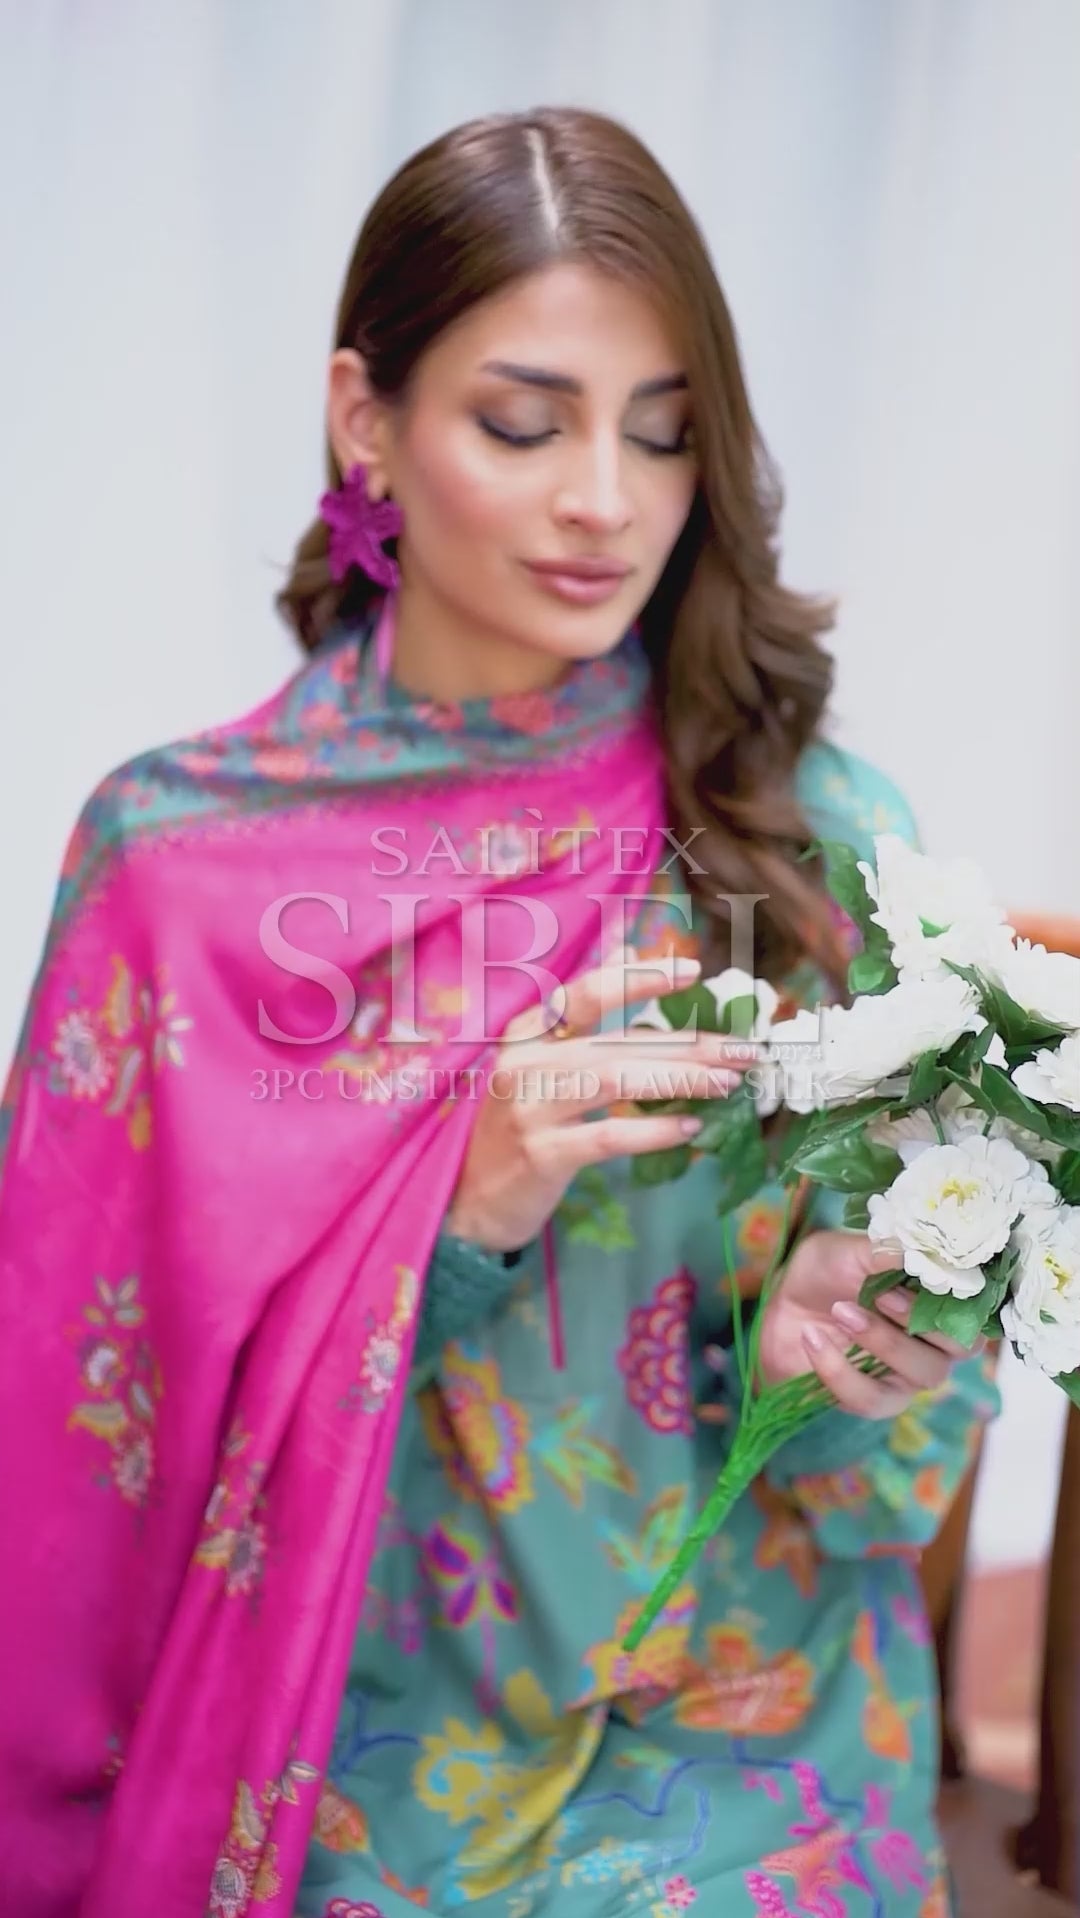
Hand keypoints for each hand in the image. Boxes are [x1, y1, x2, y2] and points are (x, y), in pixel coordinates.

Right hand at [444, 948, 754, 1253]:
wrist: (469, 1199)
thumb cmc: (516, 1124)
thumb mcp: (539, 1061)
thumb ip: (582, 1011)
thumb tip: (625, 950)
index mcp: (526, 1033)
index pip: (587, 994)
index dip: (639, 979)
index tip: (693, 970)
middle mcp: (524, 1062)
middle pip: (618, 1044)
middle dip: (688, 1045)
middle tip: (743, 1049)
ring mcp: (529, 1109)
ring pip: (616, 1082)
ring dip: (679, 1080)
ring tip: (727, 1082)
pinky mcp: (541, 1155)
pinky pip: (608, 1136)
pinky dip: (654, 1131)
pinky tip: (690, 1128)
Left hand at [757, 1229, 980, 1417]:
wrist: (780, 1308)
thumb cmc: (825, 1274)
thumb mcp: (850, 1250)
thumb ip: (886, 1252)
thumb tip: (920, 1247)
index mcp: (939, 1300)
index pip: (977, 1306)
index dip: (959, 1296)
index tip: (922, 1272)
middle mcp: (935, 1341)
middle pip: (962, 1346)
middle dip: (920, 1319)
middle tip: (879, 1295)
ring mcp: (908, 1374)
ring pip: (924, 1373)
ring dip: (883, 1343)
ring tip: (841, 1311)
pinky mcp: (873, 1400)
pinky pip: (871, 1398)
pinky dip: (839, 1370)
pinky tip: (812, 1337)